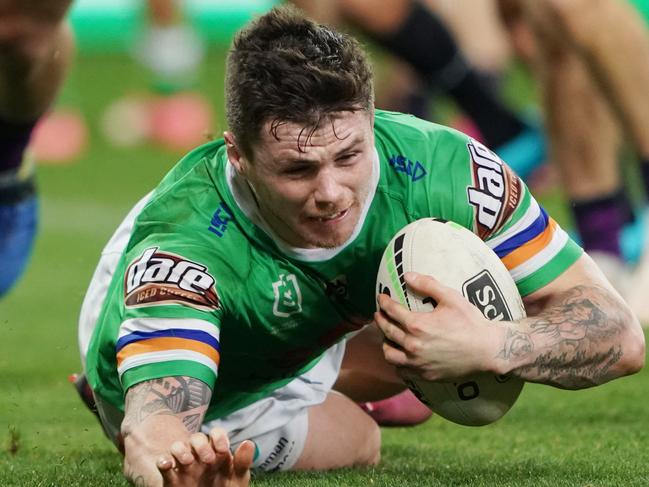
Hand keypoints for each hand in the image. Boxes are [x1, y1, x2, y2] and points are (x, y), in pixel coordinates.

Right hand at [156, 428, 252, 486]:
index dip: (218, 436)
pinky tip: (167, 464)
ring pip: (177, 446)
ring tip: (188, 462)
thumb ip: (242, 462)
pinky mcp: (171, 478)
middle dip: (201, 445)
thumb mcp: (237, 480)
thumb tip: (248, 442)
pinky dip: (162, 461)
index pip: (216, 434)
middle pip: (196, 438)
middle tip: (209, 460)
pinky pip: (163, 463)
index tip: (222, 449)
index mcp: (217, 453)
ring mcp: (185, 466)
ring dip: (181, 450)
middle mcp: (200, 456)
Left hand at [375, 272, 500, 380]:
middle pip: (387, 331)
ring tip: (387, 336)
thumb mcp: (450, 297)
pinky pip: (402, 370)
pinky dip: (397, 363)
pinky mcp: (425, 375)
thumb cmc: (470, 322)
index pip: (392, 311)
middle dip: (381, 320)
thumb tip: (407, 275)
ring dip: (385, 343)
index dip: (384, 303)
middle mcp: (413, 346)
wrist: (488, 350)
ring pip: (390, 354)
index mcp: (417, 325)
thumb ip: (427, 284)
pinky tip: (400, 356)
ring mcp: (418, 363)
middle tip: (379, 314)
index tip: (381, 298)